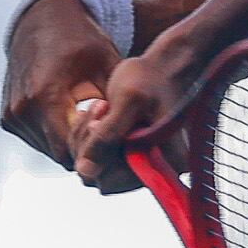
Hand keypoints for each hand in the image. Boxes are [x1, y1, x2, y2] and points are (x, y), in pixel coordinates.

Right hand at [0, 0, 119, 168]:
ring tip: (86, 118)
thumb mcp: (107, 64)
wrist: (43, 20)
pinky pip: (37, 140)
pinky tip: (69, 115)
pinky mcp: (7, 118)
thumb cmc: (81, 40)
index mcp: (45, 94)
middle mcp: (22, 108)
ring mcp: (11, 115)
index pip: (70, 150)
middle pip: (60, 154)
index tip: (107, 127)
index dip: (93, 147)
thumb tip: (131, 137)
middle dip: (84, 148)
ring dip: (69, 143)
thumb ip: (116, 103)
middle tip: (102, 126)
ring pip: (48, 150)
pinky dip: (55, 135)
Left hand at [73, 35, 202, 188]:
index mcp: (162, 164)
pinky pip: (98, 156)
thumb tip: (85, 171)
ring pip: (95, 166)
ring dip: (89, 136)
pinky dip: (91, 134)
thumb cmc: (151, 79)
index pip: (110, 181)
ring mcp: (139, 164)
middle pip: (100, 177)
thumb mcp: (127, 102)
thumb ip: (107, 137)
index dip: (96, 153)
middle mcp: (152, 171)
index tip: (101, 120)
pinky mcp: (129, 154)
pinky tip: (101, 111)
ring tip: (102, 106)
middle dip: (90, 143)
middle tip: (100, 109)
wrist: (162, 66)